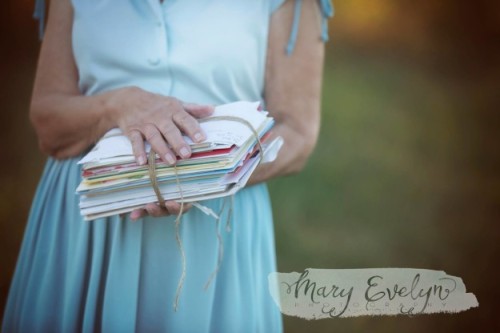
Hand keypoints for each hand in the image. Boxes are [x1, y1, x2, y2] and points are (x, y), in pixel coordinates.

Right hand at [106, 86, 212, 219]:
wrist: (127, 99)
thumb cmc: (157, 104)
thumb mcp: (175, 103)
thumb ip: (193, 109)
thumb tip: (212, 109)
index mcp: (172, 110)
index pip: (185, 119)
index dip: (193, 129)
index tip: (201, 139)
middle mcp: (159, 117)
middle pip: (170, 130)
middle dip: (178, 142)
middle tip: (187, 155)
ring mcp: (145, 124)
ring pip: (154, 137)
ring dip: (162, 150)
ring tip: (171, 162)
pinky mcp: (132, 130)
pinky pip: (135, 141)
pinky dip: (137, 151)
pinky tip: (142, 162)